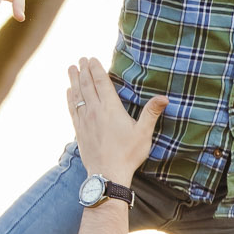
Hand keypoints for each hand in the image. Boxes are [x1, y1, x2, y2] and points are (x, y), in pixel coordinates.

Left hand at [66, 58, 165, 184]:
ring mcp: (85, 121)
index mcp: (110, 108)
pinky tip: (69, 91)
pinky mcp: (79, 131)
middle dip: (84, 70)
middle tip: (81, 59)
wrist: (107, 174)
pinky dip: (70, 98)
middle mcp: (95, 111)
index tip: (92, 58)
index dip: (96, 69)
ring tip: (71, 68)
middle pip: (87, 85)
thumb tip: (164, 97)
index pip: (101, 82)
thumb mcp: (143, 133)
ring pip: (77, 95)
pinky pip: (72, 109)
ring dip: (74, 80)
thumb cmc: (128, 155)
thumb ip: (151, 113)